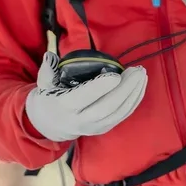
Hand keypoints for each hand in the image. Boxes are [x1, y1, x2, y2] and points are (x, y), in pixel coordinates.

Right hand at [25, 49, 146, 141]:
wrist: (50, 125)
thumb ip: (47, 70)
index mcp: (65, 106)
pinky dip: (134, 101)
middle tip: (137, 71)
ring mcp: (94, 127)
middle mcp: (81, 120)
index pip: (85, 97)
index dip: (101, 87)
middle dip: (126, 89)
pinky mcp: (103, 128)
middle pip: (108, 106)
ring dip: (134, 94)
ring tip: (142, 76)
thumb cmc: (49, 98)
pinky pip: (122, 116)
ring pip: (118, 112)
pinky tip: (140, 87)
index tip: (116, 75)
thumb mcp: (43, 84)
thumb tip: (51, 56)